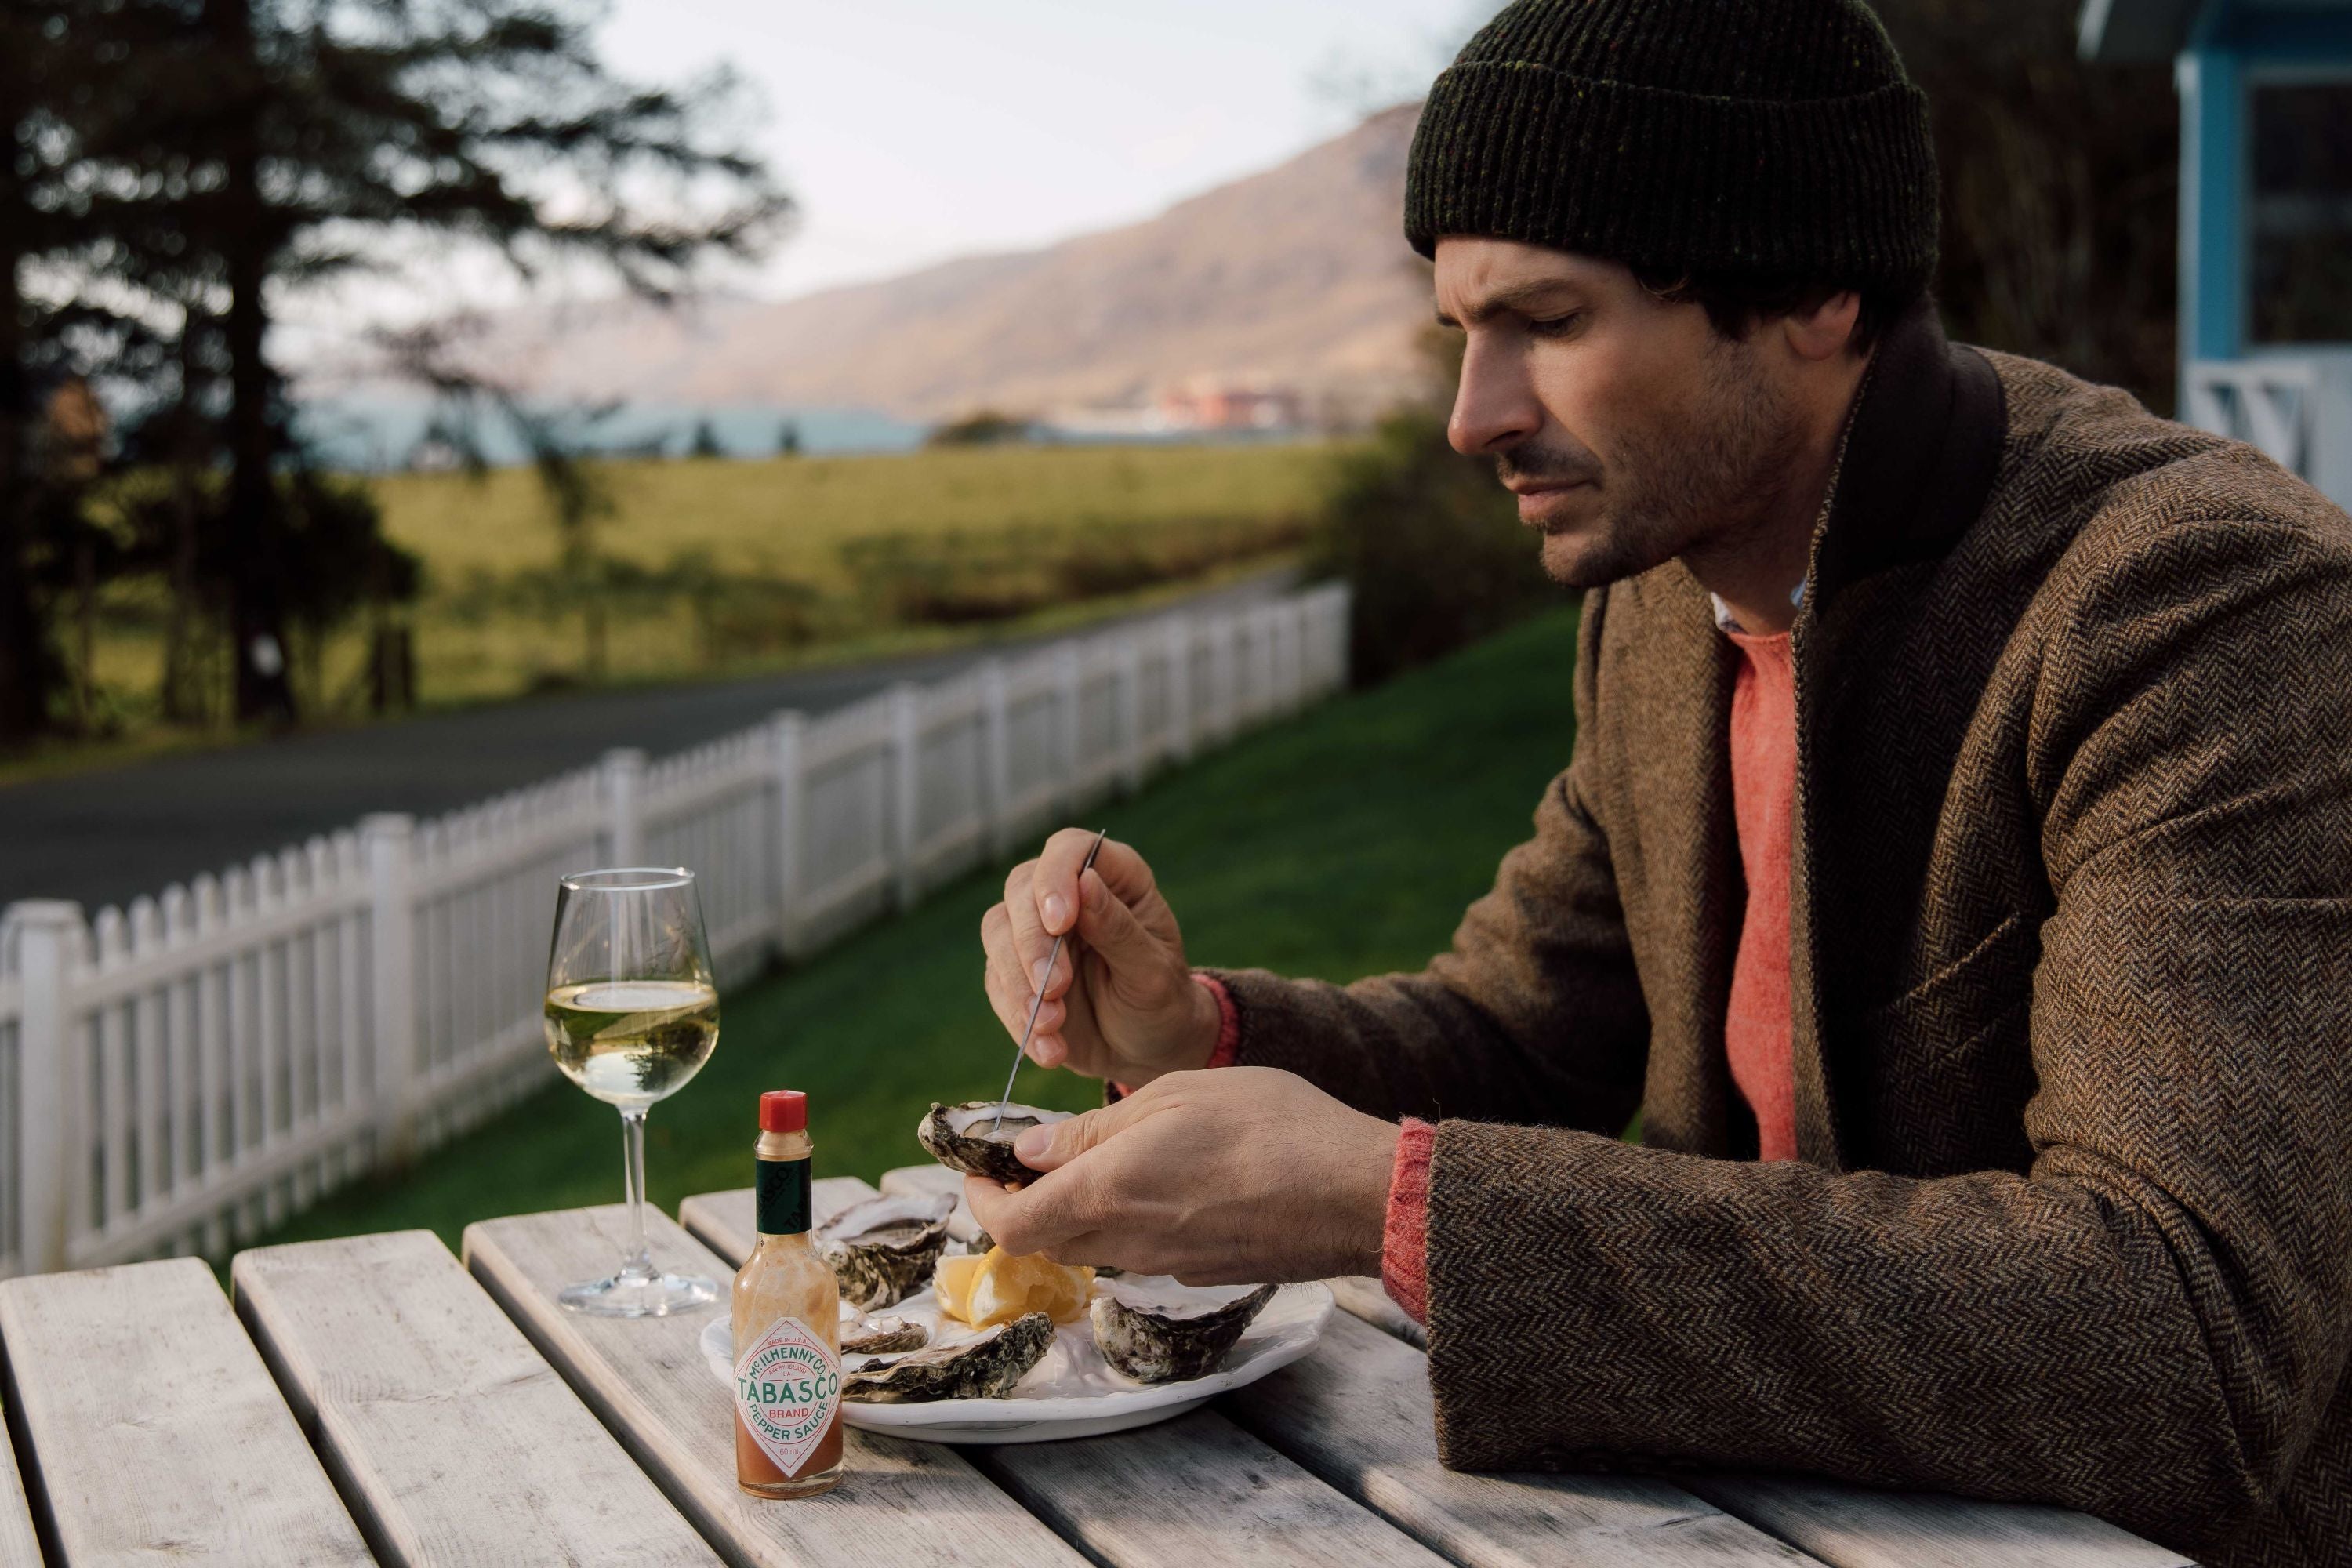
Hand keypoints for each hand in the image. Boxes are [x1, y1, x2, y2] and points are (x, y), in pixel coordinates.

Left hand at [963, 1067, 1400, 1284]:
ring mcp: (1169, 1265)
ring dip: (1081, 1210)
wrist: (1356, 1193)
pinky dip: (1132, 1218)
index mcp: (1105, 1194)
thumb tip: (1030, 1152)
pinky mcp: (1207, 1272)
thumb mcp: (1172, 1096)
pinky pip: (1146, 1248)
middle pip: (1049, 1240)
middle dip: (1027, 1204)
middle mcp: (1129, 1242)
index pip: (1012, 1225)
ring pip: (1098, 1245)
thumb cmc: (1269, 1126)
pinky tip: (1170, 1176)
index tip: (979, 1172)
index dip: (981, 1202)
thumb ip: (1092, 1130)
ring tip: (1103, 1156)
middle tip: (1032, 1158)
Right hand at [979, 829, 1221, 1085]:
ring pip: (998, 932)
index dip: (1056, 877)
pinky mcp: (1016, 972)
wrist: (1148, 1051)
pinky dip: (1017, 1017)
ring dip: (1019, 982)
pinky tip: (1049, 1047)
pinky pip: (998, 984)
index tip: (1060, 922)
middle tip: (1053, 988)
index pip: (1070, 849)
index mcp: (1115, 878)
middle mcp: (1070, 896)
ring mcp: (1037, 933)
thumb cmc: (1162, 1002)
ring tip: (1051, 1025)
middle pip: (1022, 889)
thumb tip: (1085, 880)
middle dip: (1032, 942)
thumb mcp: (1153, 972)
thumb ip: (1119, 929)